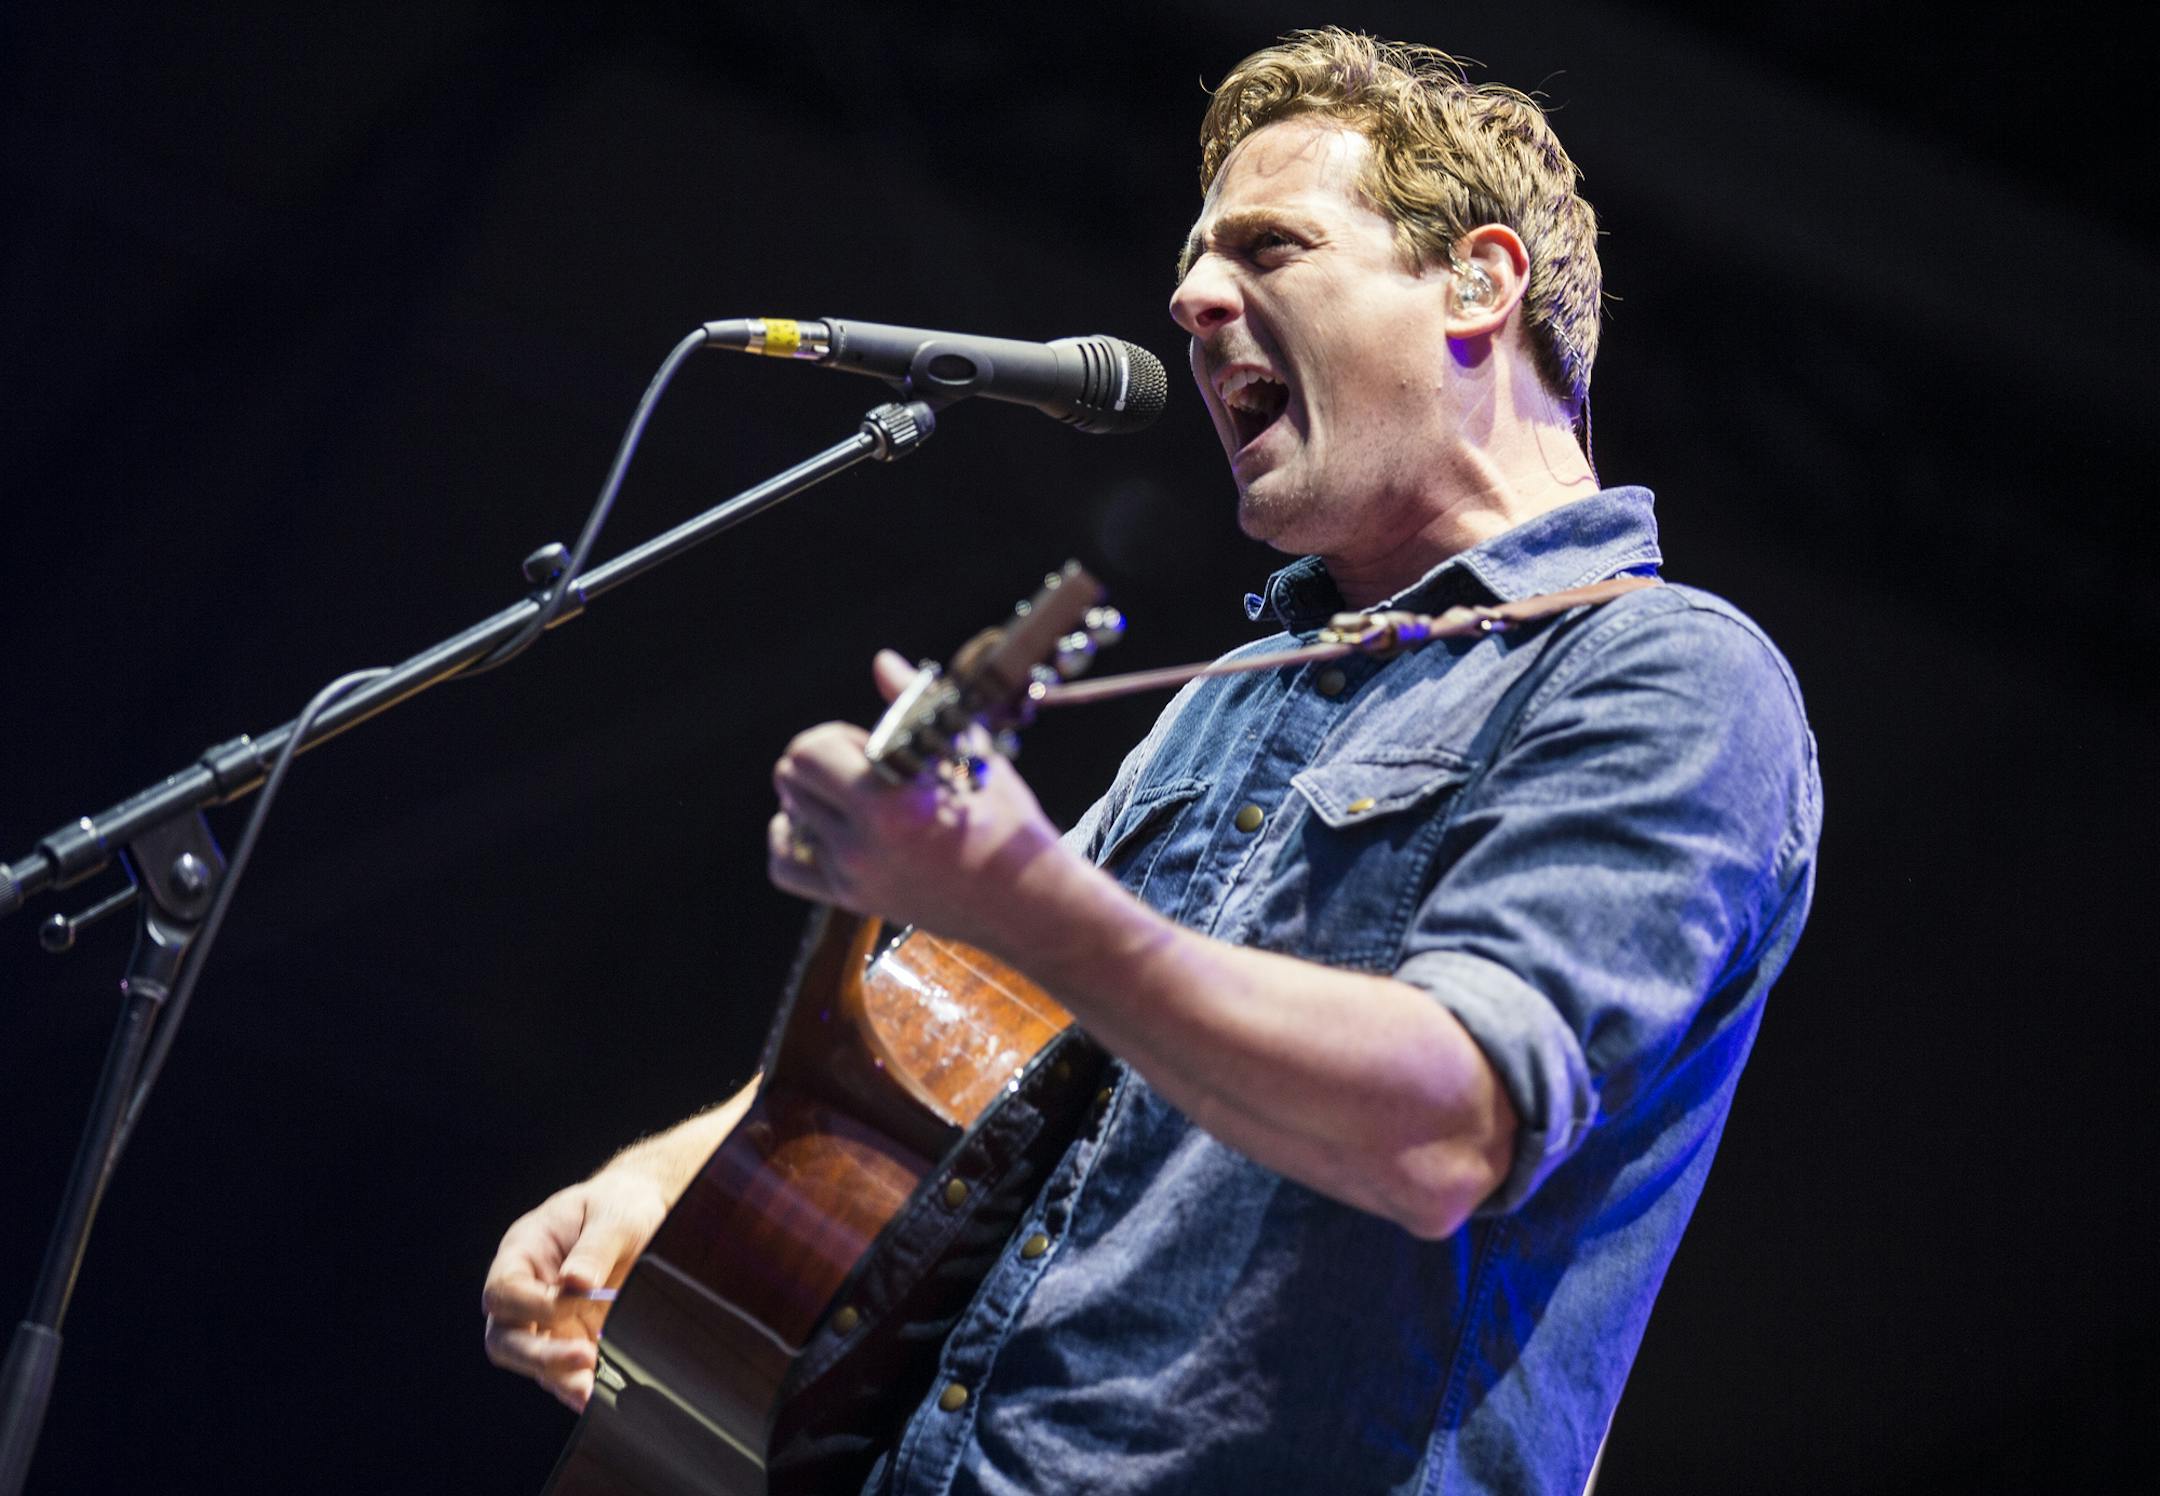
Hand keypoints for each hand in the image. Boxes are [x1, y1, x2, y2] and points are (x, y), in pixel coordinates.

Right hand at [480, 1171, 669, 1410]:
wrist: (641, 1214)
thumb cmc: (618, 1205)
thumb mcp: (613, 1215)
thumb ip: (594, 1248)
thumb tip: (575, 1282)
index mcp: (523, 1253)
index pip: (504, 1290)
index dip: (533, 1304)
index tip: (574, 1300)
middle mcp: (527, 1292)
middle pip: (505, 1337)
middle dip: (539, 1355)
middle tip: (582, 1357)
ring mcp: (548, 1321)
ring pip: (532, 1362)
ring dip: (558, 1377)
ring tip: (589, 1389)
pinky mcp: (572, 1339)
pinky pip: (564, 1371)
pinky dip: (578, 1384)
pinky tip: (597, 1393)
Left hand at [766, 650, 1070, 957]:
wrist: (1023, 902)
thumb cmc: (1004, 822)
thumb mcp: (969, 753)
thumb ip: (914, 705)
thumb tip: (882, 660)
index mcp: (891, 803)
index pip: (810, 752)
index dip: (833, 737)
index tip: (867, 743)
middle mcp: (862, 844)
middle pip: (789, 779)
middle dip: (819, 760)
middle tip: (860, 767)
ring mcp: (852, 876)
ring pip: (786, 817)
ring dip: (812, 798)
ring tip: (855, 798)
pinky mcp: (851, 899)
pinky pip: (784, 866)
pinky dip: (791, 840)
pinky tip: (819, 827)